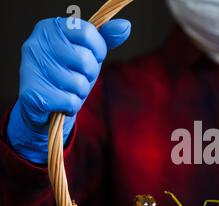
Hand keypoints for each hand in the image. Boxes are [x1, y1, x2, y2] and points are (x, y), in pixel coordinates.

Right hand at [7, 17, 130, 163]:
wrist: (44, 105)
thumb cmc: (69, 73)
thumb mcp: (89, 52)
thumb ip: (106, 38)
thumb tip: (125, 26)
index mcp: (50, 28)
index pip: (88, 32)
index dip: (98, 50)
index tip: (92, 57)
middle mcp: (36, 44)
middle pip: (84, 59)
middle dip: (89, 74)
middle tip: (77, 76)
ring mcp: (31, 68)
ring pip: (78, 83)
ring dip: (80, 91)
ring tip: (67, 89)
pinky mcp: (32, 94)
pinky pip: (70, 101)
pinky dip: (72, 105)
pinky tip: (60, 102)